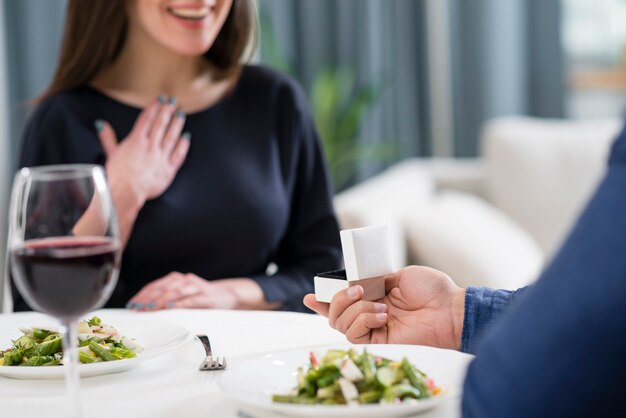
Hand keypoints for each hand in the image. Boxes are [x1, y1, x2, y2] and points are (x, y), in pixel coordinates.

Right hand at [97, 96, 189, 203]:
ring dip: (176, 124)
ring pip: (171, 137)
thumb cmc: (117, 175)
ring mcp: (160, 157)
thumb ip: (108, 137)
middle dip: (167, 111)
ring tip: (181, 114)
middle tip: (173, 100)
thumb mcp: (110, 153)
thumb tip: (101, 124)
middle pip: (160, 124)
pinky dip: (183, 145)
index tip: (160, 98)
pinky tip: (186, 136)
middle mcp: (150, 146)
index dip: (154, 108)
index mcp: (135, 141)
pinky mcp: (169, 170)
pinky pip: (178, 155)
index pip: (146, 120)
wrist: (125, 192)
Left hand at [127, 273, 280, 310]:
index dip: (143, 294)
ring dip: (161, 300)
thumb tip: (145, 311)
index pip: (156, 285)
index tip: (132, 305)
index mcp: (177, 279)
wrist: (227, 295)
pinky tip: (171, 308)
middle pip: (163, 287)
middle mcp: (185, 280)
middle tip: (138, 308)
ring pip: (175, 291)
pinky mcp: (206, 296)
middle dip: (149, 298)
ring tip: (150, 308)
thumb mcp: (183, 296)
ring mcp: (196, 287)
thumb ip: (167, 300)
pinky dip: (179, 303)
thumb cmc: (202, 298)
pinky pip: (190, 299)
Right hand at [303, 266, 465, 348]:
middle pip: (335, 315)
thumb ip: (375, 278)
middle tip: (357, 288)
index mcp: (375, 297)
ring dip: (355, 309)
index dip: (324, 301)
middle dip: (337, 299)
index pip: (344, 302)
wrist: (450, 308)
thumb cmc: (432, 290)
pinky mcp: (379, 342)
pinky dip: (363, 320)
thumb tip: (356, 280)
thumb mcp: (399, 274)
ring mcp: (374, 329)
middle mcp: (370, 314)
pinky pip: (354, 334)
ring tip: (379, 305)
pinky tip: (381, 315)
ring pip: (341, 324)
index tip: (310, 295)